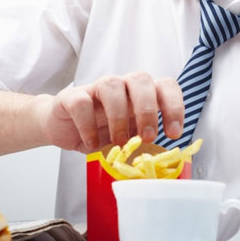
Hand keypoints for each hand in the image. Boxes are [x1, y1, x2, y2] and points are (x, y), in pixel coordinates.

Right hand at [37, 72, 184, 152]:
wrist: (64, 128)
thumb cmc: (101, 131)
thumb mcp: (128, 138)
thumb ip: (143, 142)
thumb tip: (162, 161)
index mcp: (141, 94)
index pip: (165, 86)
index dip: (174, 106)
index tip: (174, 133)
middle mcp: (121, 86)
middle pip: (140, 79)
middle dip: (147, 109)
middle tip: (147, 137)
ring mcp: (96, 88)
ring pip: (112, 85)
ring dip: (119, 116)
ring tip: (119, 142)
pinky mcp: (72, 96)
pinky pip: (82, 102)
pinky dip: (88, 125)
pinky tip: (92, 143)